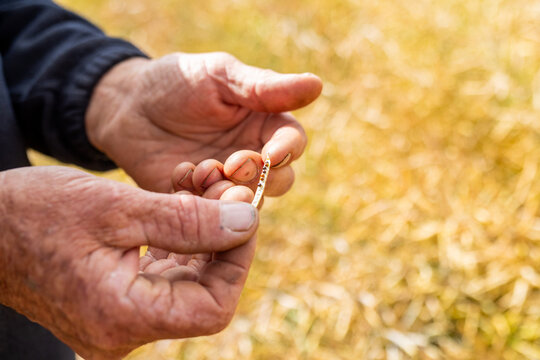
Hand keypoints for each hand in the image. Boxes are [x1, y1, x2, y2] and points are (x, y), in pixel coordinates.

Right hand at [0, 166, 257, 359]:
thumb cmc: (35, 213)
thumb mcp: (116, 208)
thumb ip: (187, 221)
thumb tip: (247, 223)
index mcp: (121, 315)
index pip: (213, 307)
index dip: (238, 260)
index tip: (244, 214)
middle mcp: (122, 330)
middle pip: (202, 292)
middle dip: (222, 238)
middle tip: (226, 189)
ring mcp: (117, 319)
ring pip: (185, 280)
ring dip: (201, 232)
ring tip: (201, 185)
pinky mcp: (113, 301)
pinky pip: (162, 274)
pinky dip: (178, 239)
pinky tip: (178, 202)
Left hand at [86, 52, 321, 192]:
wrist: (127, 108)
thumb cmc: (177, 83)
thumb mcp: (219, 76)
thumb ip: (264, 87)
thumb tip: (317, 85)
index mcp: (265, 123)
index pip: (293, 142)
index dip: (286, 149)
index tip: (270, 152)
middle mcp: (253, 156)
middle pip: (280, 179)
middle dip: (260, 176)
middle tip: (231, 164)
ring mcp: (227, 182)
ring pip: (251, 201)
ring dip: (232, 192)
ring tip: (203, 171)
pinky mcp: (201, 202)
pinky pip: (215, 214)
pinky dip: (204, 202)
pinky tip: (182, 178)